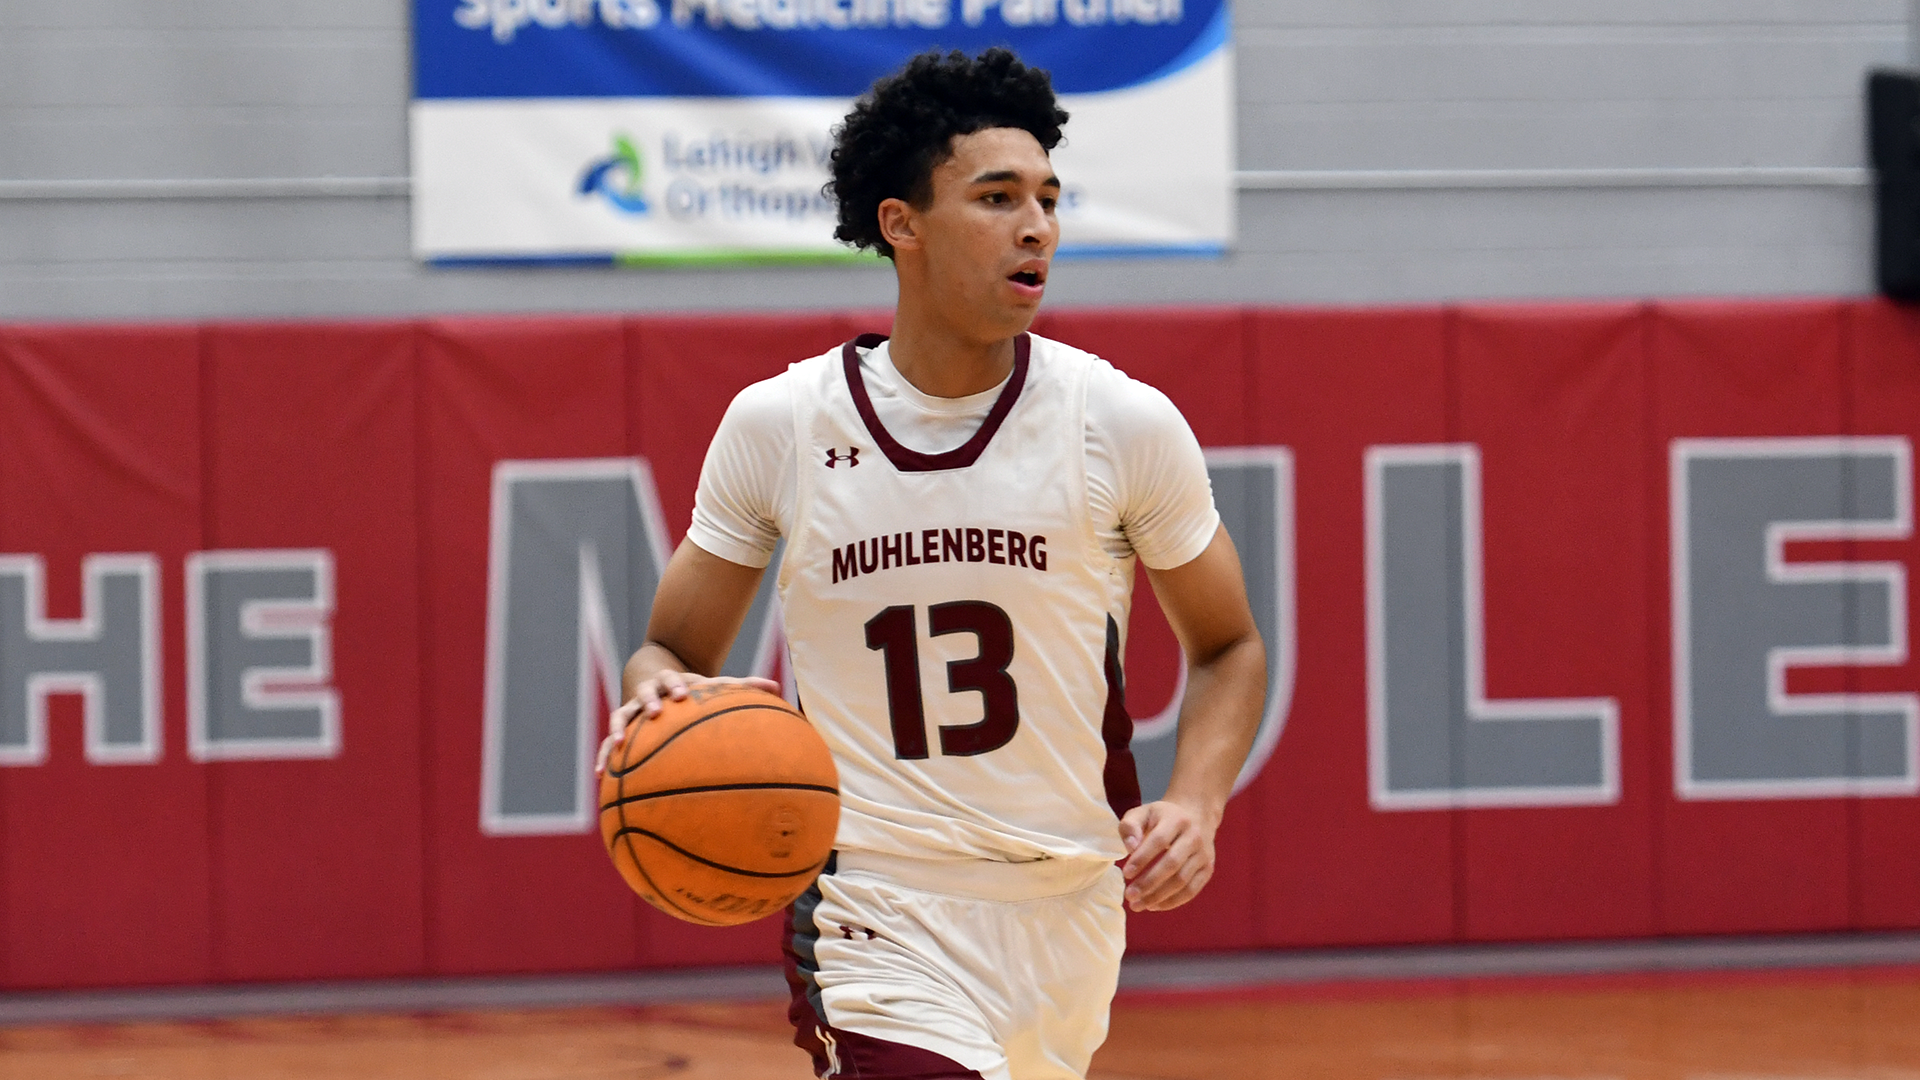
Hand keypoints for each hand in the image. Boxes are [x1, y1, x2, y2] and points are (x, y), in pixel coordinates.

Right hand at [593, 672, 780, 775]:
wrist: (657, 683)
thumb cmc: (693, 692)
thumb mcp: (712, 688)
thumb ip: (742, 688)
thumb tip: (778, 687)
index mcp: (672, 682)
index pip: (673, 679)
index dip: (677, 685)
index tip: (685, 694)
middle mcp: (649, 694)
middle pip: (645, 692)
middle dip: (650, 700)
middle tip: (655, 710)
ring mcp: (632, 710)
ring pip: (621, 716)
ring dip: (618, 727)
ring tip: (616, 743)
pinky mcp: (622, 729)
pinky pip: (608, 743)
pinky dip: (604, 756)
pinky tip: (600, 775)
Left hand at [1117, 799, 1218, 912]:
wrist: (1196, 817)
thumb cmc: (1162, 818)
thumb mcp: (1143, 813)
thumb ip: (1130, 826)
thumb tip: (1130, 847)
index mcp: (1177, 820)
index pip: (1159, 840)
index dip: (1142, 858)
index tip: (1126, 873)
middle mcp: (1194, 836)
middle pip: (1172, 864)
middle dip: (1149, 882)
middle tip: (1129, 895)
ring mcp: (1204, 854)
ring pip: (1182, 880)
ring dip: (1158, 896)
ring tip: (1138, 904)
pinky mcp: (1208, 869)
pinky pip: (1191, 890)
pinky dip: (1172, 901)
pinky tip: (1154, 905)